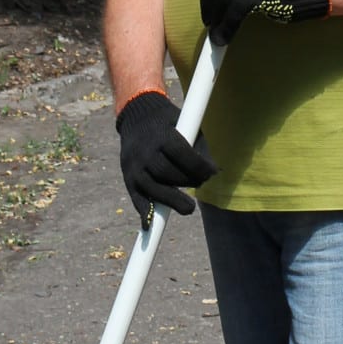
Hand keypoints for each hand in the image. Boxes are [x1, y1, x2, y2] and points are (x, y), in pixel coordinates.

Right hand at [115, 90, 217, 220]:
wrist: (137, 116)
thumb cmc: (170, 124)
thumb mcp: (188, 125)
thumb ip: (200, 149)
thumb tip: (215, 173)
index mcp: (163, 135)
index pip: (183, 155)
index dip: (199, 168)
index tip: (211, 175)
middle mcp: (146, 151)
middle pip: (168, 173)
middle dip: (188, 182)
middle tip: (200, 183)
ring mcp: (135, 166)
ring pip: (153, 188)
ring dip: (172, 201)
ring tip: (189, 208)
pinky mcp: (127, 177)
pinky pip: (136, 198)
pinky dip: (144, 213)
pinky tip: (150, 226)